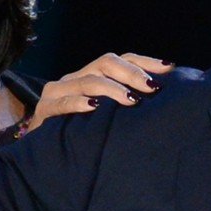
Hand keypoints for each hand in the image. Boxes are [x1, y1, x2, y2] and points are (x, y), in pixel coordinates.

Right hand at [26, 53, 172, 132]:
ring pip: (88, 80)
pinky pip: (63, 102)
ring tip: (131, 101)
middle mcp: (75, 77)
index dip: (144, 62)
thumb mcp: (105, 115)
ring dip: (112, 89)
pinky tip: (94, 107)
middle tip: (151, 88)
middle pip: (106, 63)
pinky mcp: (45, 109)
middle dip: (132, 74)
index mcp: (91, 75)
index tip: (168, 69)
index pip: (121, 59)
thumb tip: (162, 97)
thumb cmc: (80, 132)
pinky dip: (79, 103)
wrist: (42, 151)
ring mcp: (57, 91)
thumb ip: (125, 103)